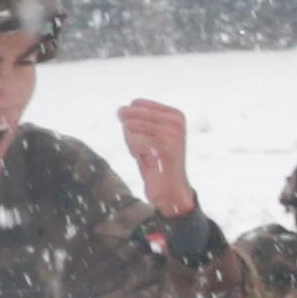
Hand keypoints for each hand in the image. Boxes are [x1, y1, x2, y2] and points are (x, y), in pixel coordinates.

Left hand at [120, 99, 196, 218]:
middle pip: (131, 116)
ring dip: (133, 146)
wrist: (170, 193)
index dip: (132, 125)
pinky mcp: (165, 145)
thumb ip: (135, 120)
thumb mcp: (146, 136)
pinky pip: (133, 140)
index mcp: (175, 115)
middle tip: (147, 151)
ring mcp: (172, 132)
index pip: (136, 104)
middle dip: (131, 136)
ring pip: (130, 127)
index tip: (147, 141)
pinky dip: (135, 152)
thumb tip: (120, 110)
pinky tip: (150, 161)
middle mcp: (176, 120)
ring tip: (150, 156)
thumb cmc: (156, 166)